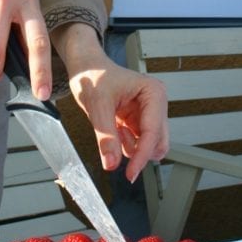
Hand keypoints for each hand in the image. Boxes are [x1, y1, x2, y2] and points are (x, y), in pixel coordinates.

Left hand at [51, 24, 168, 181]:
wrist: (84, 67)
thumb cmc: (93, 75)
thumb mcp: (97, 105)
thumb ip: (106, 136)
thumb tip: (112, 163)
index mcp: (153, 93)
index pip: (153, 132)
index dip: (142, 156)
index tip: (131, 174)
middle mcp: (156, 103)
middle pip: (157, 142)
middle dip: (138, 153)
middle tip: (118, 161)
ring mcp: (148, 112)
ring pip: (149, 145)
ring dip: (130, 147)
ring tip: (112, 128)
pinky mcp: (138, 120)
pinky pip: (136, 142)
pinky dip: (124, 143)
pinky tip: (114, 128)